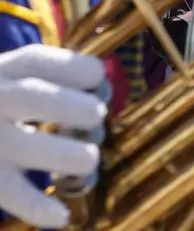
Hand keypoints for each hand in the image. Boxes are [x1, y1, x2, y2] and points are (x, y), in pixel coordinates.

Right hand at [0, 45, 107, 228]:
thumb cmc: (1, 102)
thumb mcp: (15, 78)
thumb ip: (54, 79)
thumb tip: (103, 89)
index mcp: (5, 71)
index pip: (39, 60)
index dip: (79, 70)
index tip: (99, 81)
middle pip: (32, 96)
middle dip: (72, 106)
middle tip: (97, 115)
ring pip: (24, 144)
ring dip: (64, 154)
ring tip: (89, 159)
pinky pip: (9, 192)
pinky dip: (36, 207)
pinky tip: (61, 216)